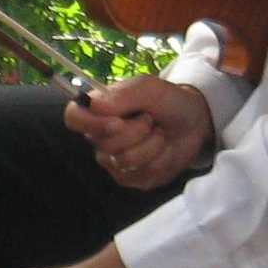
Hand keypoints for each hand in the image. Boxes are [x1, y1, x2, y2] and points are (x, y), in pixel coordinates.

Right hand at [65, 73, 215, 189]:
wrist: (194, 120)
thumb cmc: (166, 100)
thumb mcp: (147, 88)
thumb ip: (123, 94)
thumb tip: (95, 105)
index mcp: (97, 112)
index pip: (73, 118)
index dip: (91, 123)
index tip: (118, 122)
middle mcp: (100, 139)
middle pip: (106, 144)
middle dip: (138, 131)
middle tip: (150, 119)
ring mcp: (115, 162)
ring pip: (126, 161)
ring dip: (153, 144)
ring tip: (159, 133)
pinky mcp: (133, 178)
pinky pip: (143, 175)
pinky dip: (162, 159)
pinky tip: (164, 149)